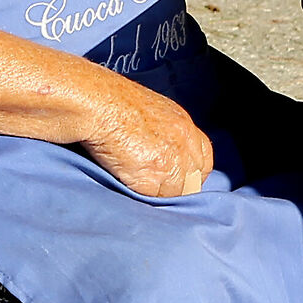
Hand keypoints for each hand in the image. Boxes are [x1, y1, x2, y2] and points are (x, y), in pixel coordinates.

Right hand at [78, 75, 214, 198]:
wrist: (97, 104)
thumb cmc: (113, 103)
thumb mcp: (151, 111)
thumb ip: (164, 132)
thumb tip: (161, 152)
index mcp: (184, 125)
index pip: (204, 159)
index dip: (192, 173)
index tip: (179, 179)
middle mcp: (183, 143)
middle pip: (194, 180)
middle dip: (178, 187)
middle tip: (157, 186)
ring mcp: (170, 162)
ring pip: (175, 194)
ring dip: (158, 193)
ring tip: (138, 183)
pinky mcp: (151, 178)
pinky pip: (153, 198)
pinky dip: (141, 195)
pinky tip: (128, 183)